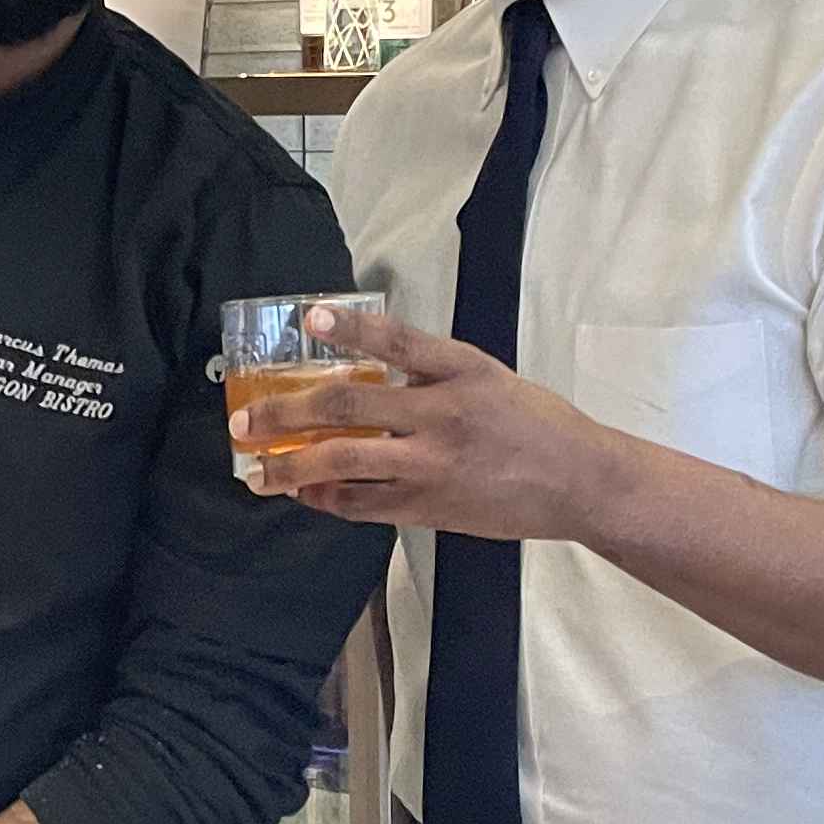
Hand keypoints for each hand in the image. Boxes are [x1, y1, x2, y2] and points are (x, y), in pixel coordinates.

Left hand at [237, 308, 619, 541]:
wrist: (579, 482)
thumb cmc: (534, 424)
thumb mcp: (488, 377)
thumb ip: (431, 371)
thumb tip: (365, 367)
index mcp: (460, 370)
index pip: (396, 339)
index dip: (350, 327)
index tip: (311, 317)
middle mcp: (441, 414)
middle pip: (347, 403)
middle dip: (285, 412)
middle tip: (244, 420)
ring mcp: (432, 464)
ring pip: (343, 462)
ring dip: (290, 466)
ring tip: (256, 470)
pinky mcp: (431, 506)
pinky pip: (364, 504)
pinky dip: (328, 498)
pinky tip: (305, 492)